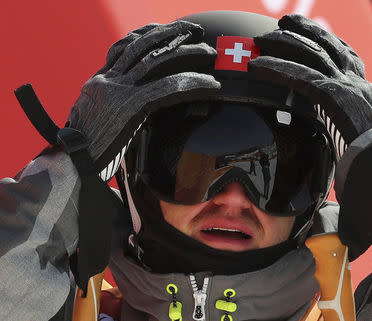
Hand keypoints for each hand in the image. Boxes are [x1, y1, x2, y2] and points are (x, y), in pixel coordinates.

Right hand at [66, 21, 220, 179]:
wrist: (71, 163)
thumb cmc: (85, 150)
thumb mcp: (97, 119)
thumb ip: (114, 105)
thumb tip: (137, 105)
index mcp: (99, 81)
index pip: (125, 47)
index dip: (149, 34)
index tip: (168, 30)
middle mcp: (107, 80)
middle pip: (142, 45)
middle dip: (172, 33)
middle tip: (196, 30)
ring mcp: (117, 91)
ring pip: (156, 61)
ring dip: (187, 54)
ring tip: (210, 53)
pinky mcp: (129, 106)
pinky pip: (166, 88)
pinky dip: (191, 84)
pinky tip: (209, 84)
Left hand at [248, 14, 371, 158]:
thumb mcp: (358, 137)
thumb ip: (343, 128)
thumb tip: (329, 138)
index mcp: (365, 91)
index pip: (346, 56)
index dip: (327, 39)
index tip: (309, 30)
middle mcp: (359, 83)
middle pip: (328, 47)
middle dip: (305, 31)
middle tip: (282, 22)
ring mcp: (350, 88)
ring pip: (313, 55)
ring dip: (284, 44)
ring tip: (261, 39)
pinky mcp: (337, 98)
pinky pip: (301, 78)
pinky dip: (276, 69)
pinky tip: (256, 66)